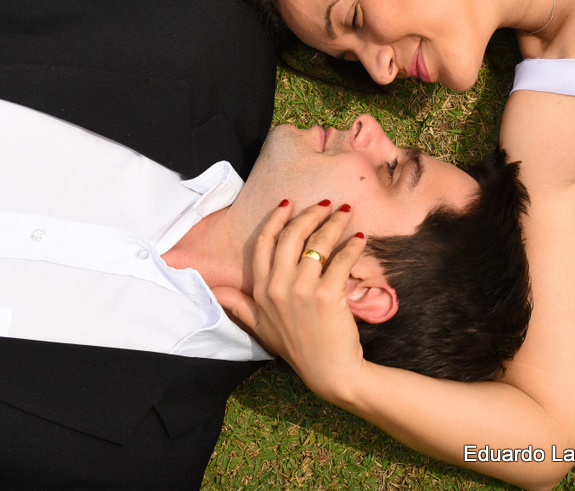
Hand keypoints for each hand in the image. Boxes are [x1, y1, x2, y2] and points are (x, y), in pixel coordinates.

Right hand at [219, 200, 367, 403]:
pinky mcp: (328, 295)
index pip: (264, 243)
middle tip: (327, 204)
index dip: (276, 218)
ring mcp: (303, 290)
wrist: (329, 371)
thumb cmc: (297, 348)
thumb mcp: (260, 328)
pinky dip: (354, 244)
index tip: (289, 203)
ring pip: (318, 242)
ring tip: (346, 212)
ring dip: (335, 222)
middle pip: (291, 235)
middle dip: (310, 213)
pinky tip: (360, 237)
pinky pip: (342, 259)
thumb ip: (239, 306)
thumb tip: (215, 292)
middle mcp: (278, 287)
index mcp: (261, 291)